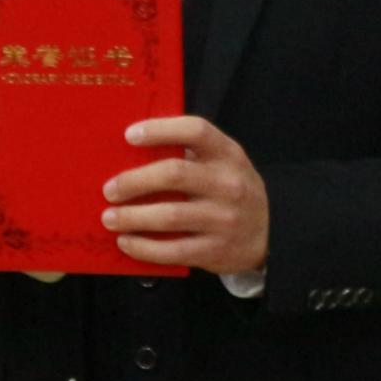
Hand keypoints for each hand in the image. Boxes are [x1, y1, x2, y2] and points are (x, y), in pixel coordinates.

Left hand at [102, 116, 269, 274]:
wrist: (270, 233)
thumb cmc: (231, 190)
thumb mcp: (224, 163)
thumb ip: (190, 154)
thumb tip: (130, 153)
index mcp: (228, 154)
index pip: (195, 131)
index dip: (160, 130)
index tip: (129, 136)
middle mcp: (228, 184)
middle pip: (174, 174)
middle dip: (134, 181)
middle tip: (109, 189)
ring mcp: (223, 219)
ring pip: (169, 216)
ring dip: (132, 217)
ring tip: (110, 217)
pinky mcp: (215, 250)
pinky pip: (172, 250)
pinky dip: (143, 247)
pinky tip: (126, 242)